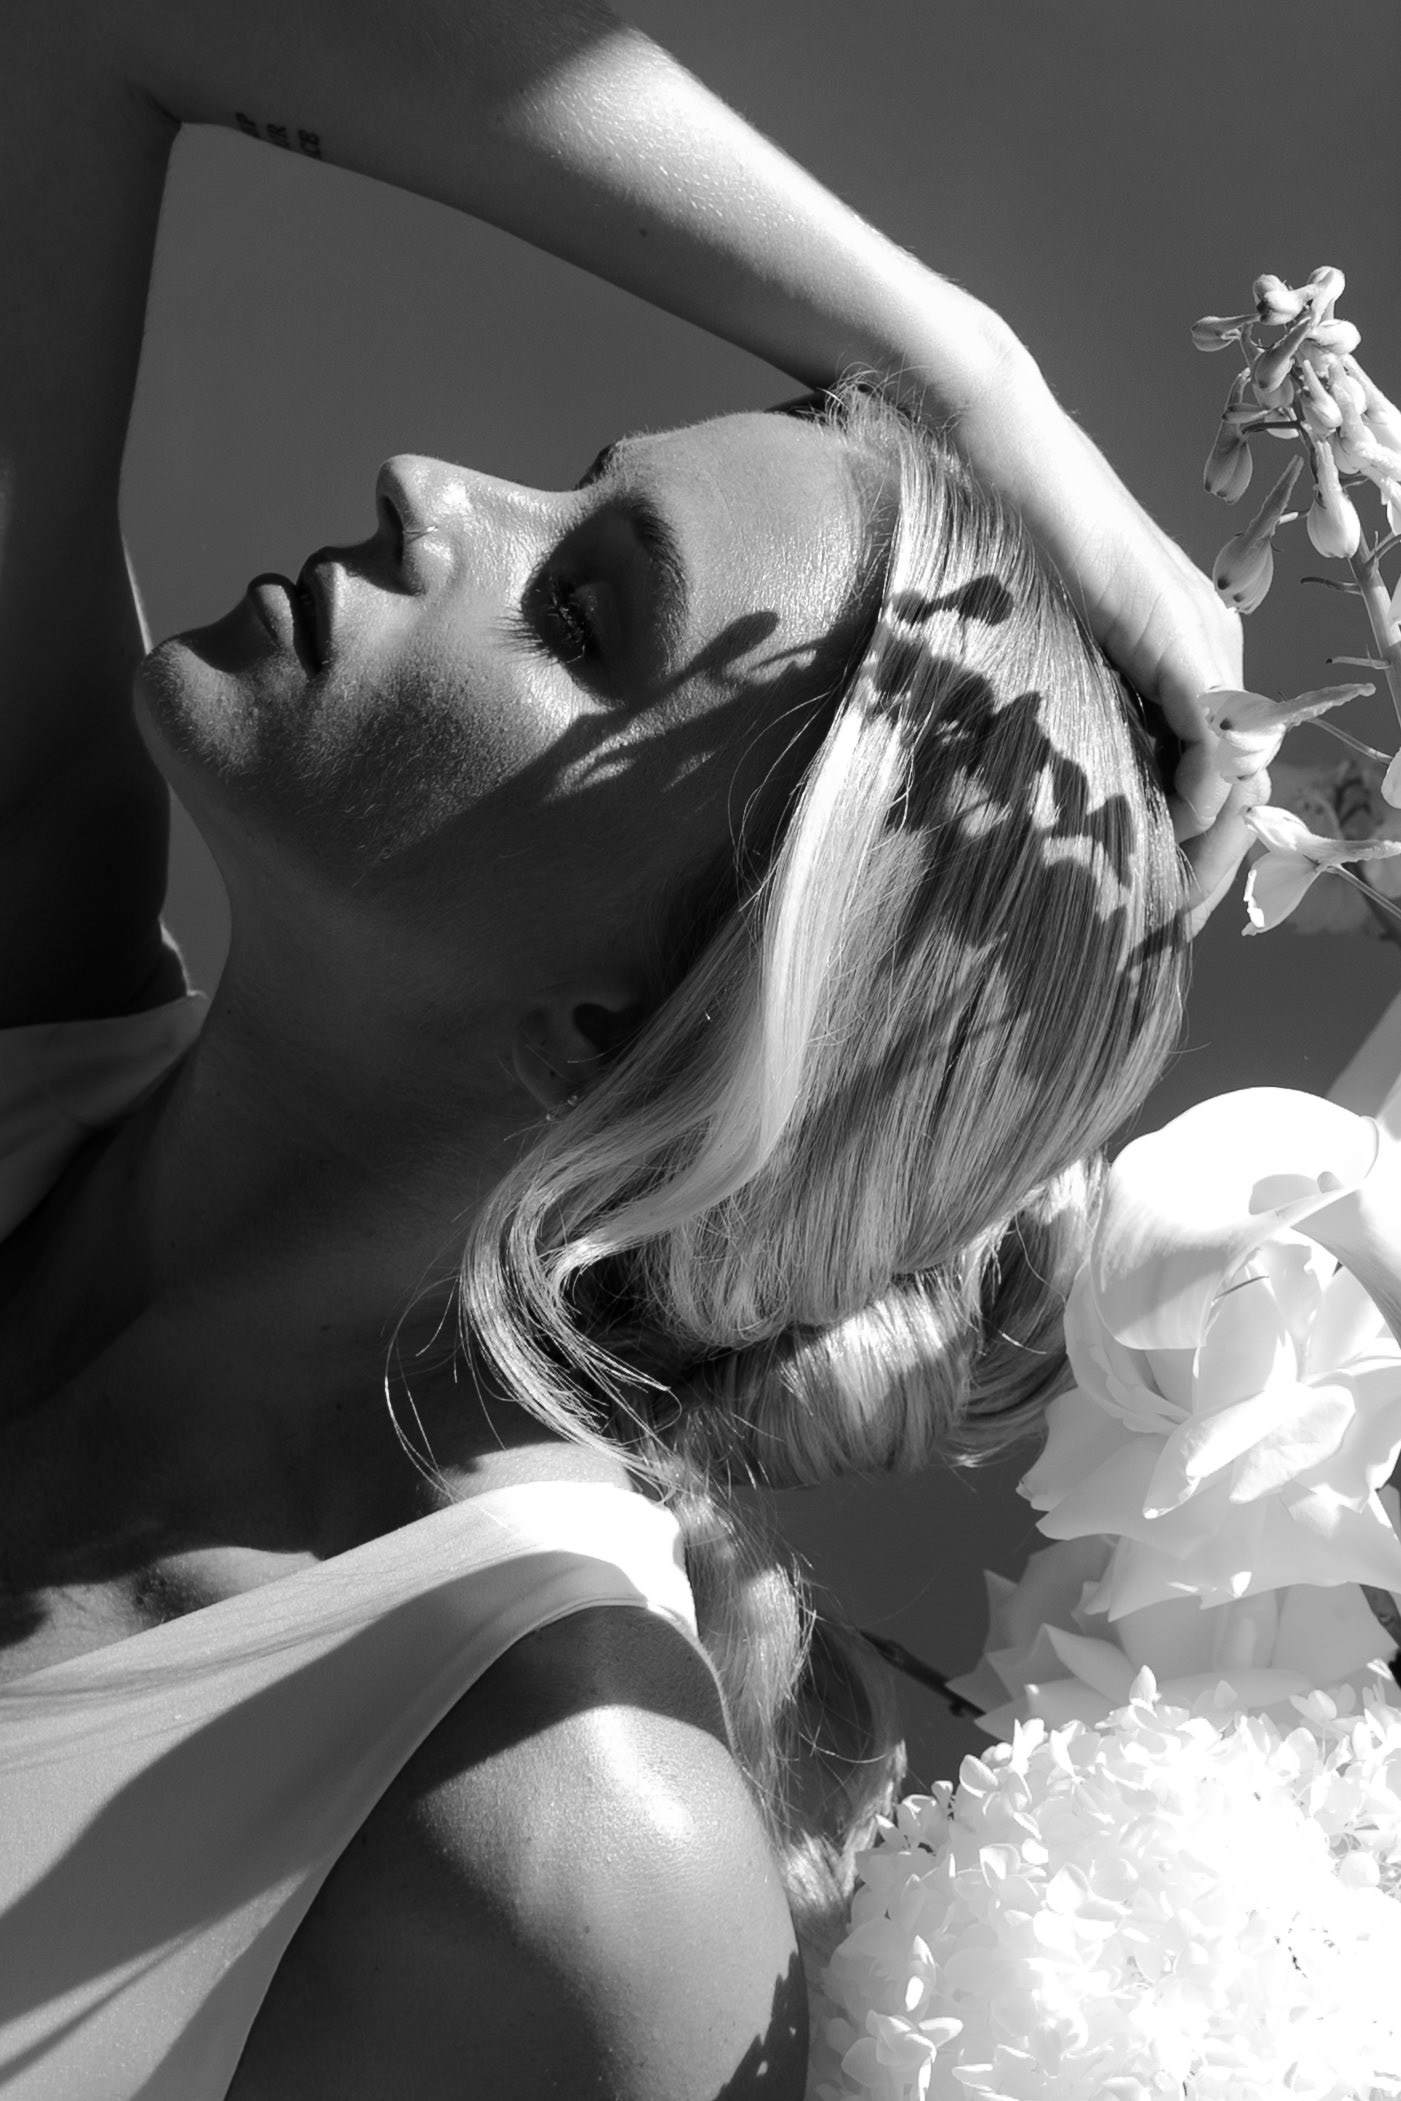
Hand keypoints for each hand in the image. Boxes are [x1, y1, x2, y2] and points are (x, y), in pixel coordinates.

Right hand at [942, 331, 1247, 931]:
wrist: (1007, 452)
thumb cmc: (1011, 538)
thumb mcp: (1054, 643)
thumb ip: (1081, 700)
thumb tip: (1071, 782)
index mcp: (1192, 651)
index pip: (1225, 766)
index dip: (1204, 840)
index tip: (1161, 898)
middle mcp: (1216, 645)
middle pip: (1246, 780)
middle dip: (1214, 859)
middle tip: (1170, 918)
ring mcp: (1203, 638)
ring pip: (1240, 769)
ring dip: (1207, 841)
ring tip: (1165, 893)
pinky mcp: (1177, 634)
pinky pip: (1212, 737)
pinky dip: (1198, 790)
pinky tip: (1169, 826)